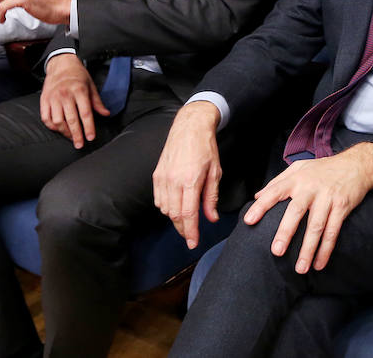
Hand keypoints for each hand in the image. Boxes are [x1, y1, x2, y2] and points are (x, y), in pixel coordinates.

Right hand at [40, 53, 109, 147]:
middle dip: (77, 135)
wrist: (61, 64)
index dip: (88, 127)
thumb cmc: (78, 75)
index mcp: (79, 90)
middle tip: (80, 144)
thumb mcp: (91, 85)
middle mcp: (65, 95)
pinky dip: (52, 126)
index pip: (85, 113)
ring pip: (58, 121)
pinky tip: (59, 130)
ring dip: (65, 132)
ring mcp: (53, 98)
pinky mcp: (44, 100)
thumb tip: (106, 114)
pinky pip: (46, 118)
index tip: (90, 138)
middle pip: (71, 120)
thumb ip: (97, 102)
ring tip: (71, 137)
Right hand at [154, 102, 223, 247]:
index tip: (193, 243)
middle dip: (183, 229)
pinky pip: (159, 200)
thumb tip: (211, 218)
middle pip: (175, 215)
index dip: (190, 232)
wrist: (189, 128)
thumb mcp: (215, 172)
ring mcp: (162, 178)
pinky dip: (166, 208)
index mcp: (190, 180)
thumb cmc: (205, 148)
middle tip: (191, 235)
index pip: (188, 214)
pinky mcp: (156, 175)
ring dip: (175, 218)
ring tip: (186, 219)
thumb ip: (211, 197)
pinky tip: (175, 206)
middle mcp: (173, 181)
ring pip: (165, 209)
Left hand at [243, 142, 372, 273]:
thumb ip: (278, 181)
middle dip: (286, 232)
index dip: (261, 206)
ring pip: (316, 226)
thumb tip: (257, 196)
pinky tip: (319, 264)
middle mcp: (311, 188)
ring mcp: (327, 198)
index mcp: (297, 179)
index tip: (248, 221)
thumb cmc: (324, 168)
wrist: (356, 165)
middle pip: (296, 211)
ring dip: (308, 249)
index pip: (275, 191)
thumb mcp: (300, 167)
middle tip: (277, 251)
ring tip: (300, 269)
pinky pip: (333, 231)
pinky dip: (326, 249)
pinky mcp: (342, 206)